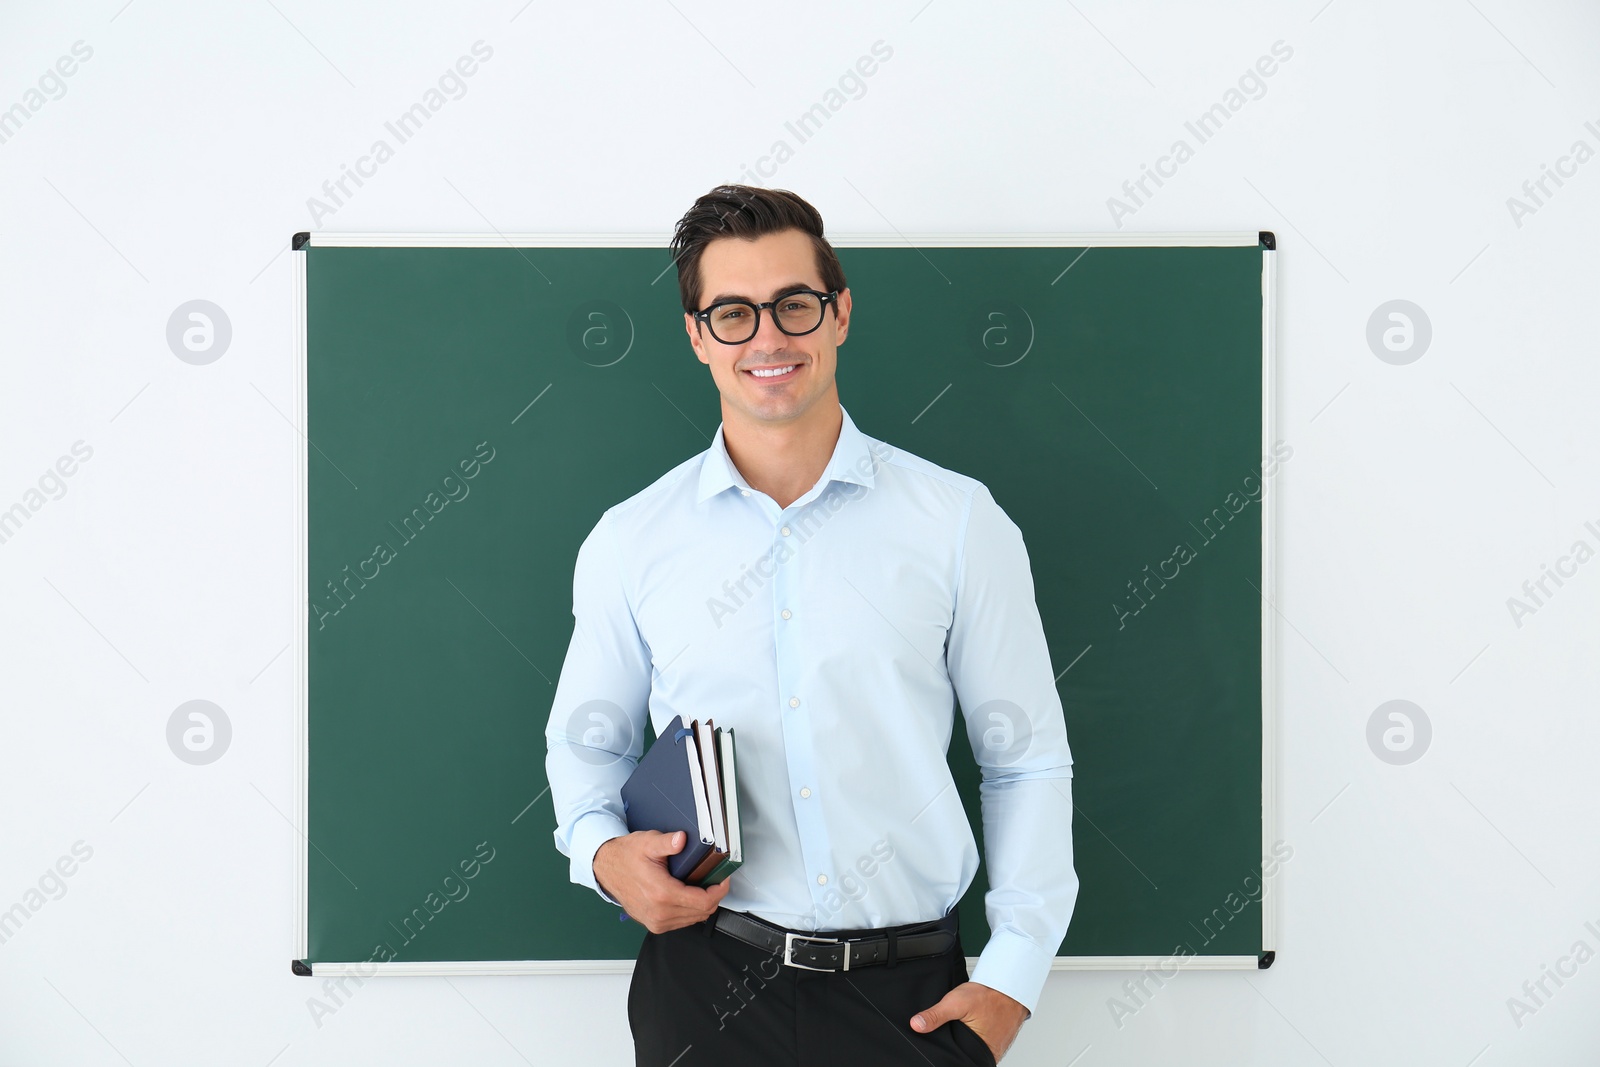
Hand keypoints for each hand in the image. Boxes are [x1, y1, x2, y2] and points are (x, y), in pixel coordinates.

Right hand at [593, 830, 731, 933]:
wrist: (606, 869)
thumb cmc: (626, 856)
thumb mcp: (647, 842)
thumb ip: (667, 842)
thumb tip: (681, 840)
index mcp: (661, 894)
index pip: (703, 902)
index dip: (719, 891)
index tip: (723, 879)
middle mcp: (659, 913)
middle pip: (702, 912)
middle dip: (713, 895)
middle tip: (713, 878)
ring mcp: (656, 922)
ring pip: (694, 919)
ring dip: (702, 904)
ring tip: (701, 885)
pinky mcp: (654, 925)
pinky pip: (682, 922)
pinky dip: (690, 910)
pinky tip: (687, 895)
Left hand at [910, 980, 1028, 1062]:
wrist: (1009, 987)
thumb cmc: (989, 996)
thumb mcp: (956, 1002)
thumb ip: (935, 1015)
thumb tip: (916, 1025)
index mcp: (977, 1053)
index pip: (954, 1060)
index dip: (945, 1053)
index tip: (940, 1043)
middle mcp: (987, 1055)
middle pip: (962, 1056)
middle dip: (953, 1047)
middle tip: (953, 1031)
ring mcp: (993, 1049)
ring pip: (970, 1051)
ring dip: (963, 1042)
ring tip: (961, 1027)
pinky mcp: (995, 1042)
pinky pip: (979, 1044)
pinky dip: (973, 1037)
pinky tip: (970, 1027)